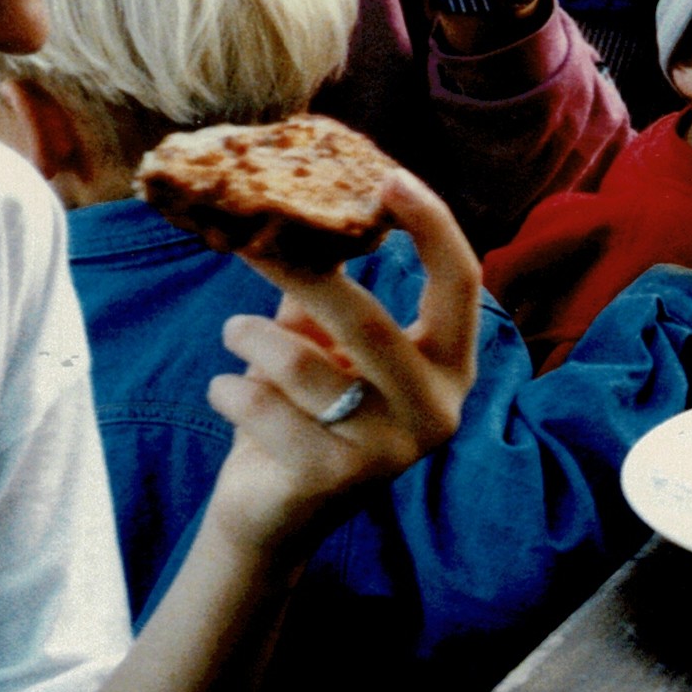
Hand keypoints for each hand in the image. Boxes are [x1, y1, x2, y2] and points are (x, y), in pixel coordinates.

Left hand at [203, 170, 478, 549]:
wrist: (274, 514)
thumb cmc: (305, 412)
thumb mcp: (326, 344)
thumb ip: (327, 289)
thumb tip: (297, 205)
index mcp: (450, 367)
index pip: (461, 283)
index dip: (432, 226)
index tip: (388, 178)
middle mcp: (437, 410)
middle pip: (369, 321)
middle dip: (302, 274)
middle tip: (248, 237)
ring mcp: (391, 450)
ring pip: (302, 363)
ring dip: (250, 339)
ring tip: (237, 335)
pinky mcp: (335, 479)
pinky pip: (263, 406)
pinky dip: (230, 389)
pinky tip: (230, 396)